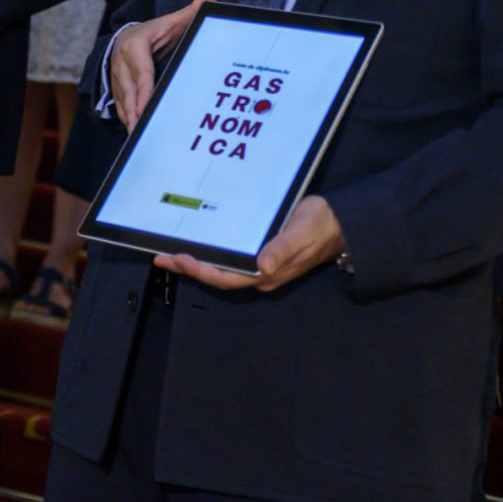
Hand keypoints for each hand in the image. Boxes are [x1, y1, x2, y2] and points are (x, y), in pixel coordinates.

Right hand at [109, 0, 218, 128]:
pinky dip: (127, 118)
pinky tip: (135, 131)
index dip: (143, 88)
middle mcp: (122, 63)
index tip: (145, 105)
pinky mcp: (117, 89)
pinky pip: (121, 106)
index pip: (140, 69)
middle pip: (129, 89)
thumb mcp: (172, 21)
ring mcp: (117, 77)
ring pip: (123, 100)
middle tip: (142, 125)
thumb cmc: (154, 32)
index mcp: (135, 46)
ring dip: (130, 117)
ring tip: (138, 134)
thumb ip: (192, 9)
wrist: (126, 38)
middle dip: (134, 109)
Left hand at [154, 195, 345, 292]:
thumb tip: (262, 266)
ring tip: (170, 252)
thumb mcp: (302, 233)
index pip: (225, 278)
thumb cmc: (321, 226)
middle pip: (218, 275)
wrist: (342, 223)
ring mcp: (261, 265)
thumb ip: (282, 249)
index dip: (200, 271)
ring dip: (197, 260)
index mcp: (267, 273)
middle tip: (161, 256)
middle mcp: (261, 273)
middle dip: (189, 268)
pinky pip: (230, 256)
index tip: (179, 259)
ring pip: (222, 267)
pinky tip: (200, 241)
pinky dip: (211, 251)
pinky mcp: (262, 252)